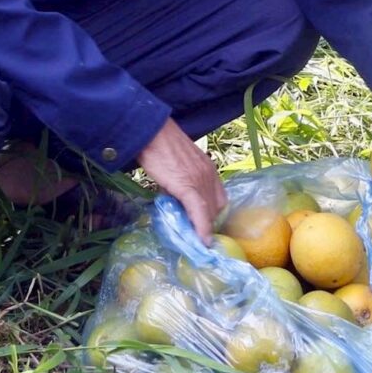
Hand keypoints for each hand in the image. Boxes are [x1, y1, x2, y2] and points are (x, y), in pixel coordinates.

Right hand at [138, 119, 225, 240]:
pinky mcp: (188, 186)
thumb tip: (175, 199)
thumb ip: (182, 181)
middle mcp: (210, 175)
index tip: (207, 227)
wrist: (151, 132)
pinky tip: (202, 241)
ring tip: (197, 241)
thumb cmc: (160, 146)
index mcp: (209, 170)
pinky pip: (199, 211)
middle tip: (198, 236)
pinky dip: (202, 228)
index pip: (220, 199)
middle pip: (216, 208)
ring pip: (209, 212)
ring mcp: (200, 180)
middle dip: (209, 224)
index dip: (213, 215)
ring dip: (204, 228)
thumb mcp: (178, 165)